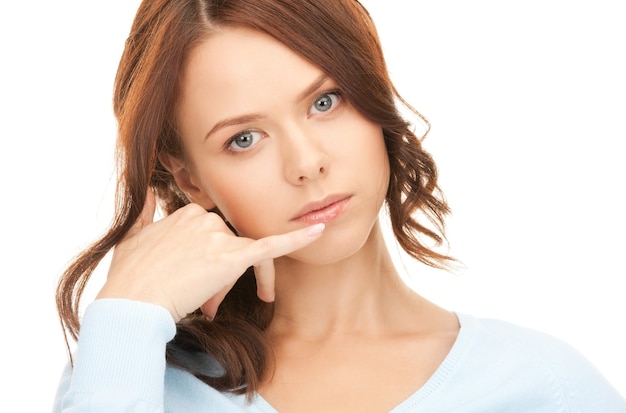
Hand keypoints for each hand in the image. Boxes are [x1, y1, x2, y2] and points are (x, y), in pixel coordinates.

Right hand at [97, 190, 323, 321]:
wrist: (131, 303)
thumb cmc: (129, 277)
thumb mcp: (132, 236)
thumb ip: (144, 211)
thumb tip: (150, 193)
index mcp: (187, 213)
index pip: (215, 234)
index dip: (211, 260)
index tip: (201, 284)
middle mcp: (204, 218)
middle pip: (231, 246)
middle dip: (223, 276)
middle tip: (209, 302)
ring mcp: (218, 236)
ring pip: (244, 256)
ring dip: (238, 282)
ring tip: (231, 304)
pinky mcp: (231, 257)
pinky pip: (270, 246)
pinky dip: (295, 239)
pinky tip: (318, 231)